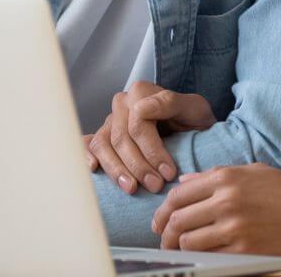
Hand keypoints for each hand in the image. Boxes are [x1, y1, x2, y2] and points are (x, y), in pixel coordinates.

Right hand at [84, 81, 214, 194]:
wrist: (192, 130)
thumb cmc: (193, 120)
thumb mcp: (194, 108)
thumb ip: (170, 103)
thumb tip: (140, 109)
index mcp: (140, 92)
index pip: (138, 125)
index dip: (153, 151)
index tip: (169, 173)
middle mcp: (122, 104)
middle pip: (120, 138)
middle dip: (138, 165)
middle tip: (156, 185)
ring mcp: (110, 121)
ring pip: (103, 145)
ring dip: (116, 169)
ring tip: (132, 188)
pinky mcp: (104, 136)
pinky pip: (88, 145)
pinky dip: (86, 156)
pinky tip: (94, 169)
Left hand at [150, 163, 280, 262]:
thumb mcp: (256, 173)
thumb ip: (217, 176)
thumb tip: (185, 181)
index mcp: (227, 177)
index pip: (178, 194)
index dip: (163, 211)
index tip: (160, 221)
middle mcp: (226, 200)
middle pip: (177, 219)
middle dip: (164, 233)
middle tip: (163, 241)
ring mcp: (235, 226)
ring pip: (188, 240)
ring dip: (180, 249)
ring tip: (180, 252)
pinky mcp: (246, 250)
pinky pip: (210, 257)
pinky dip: (201, 259)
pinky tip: (203, 259)